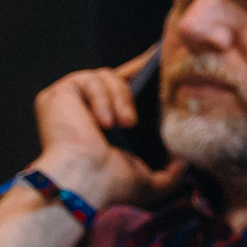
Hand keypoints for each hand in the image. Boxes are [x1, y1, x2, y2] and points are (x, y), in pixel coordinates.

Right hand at [29, 47, 181, 211]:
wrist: (84, 181)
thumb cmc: (110, 185)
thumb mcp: (151, 181)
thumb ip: (172, 172)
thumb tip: (188, 162)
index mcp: (101, 126)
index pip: (123, 91)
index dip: (143, 75)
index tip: (162, 60)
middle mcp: (82, 110)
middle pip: (116, 77)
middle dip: (138, 78)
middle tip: (155, 91)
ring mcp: (68, 101)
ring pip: (106, 76)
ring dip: (120, 99)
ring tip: (123, 124)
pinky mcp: (59, 93)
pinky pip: (89, 80)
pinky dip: (101, 98)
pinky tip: (103, 122)